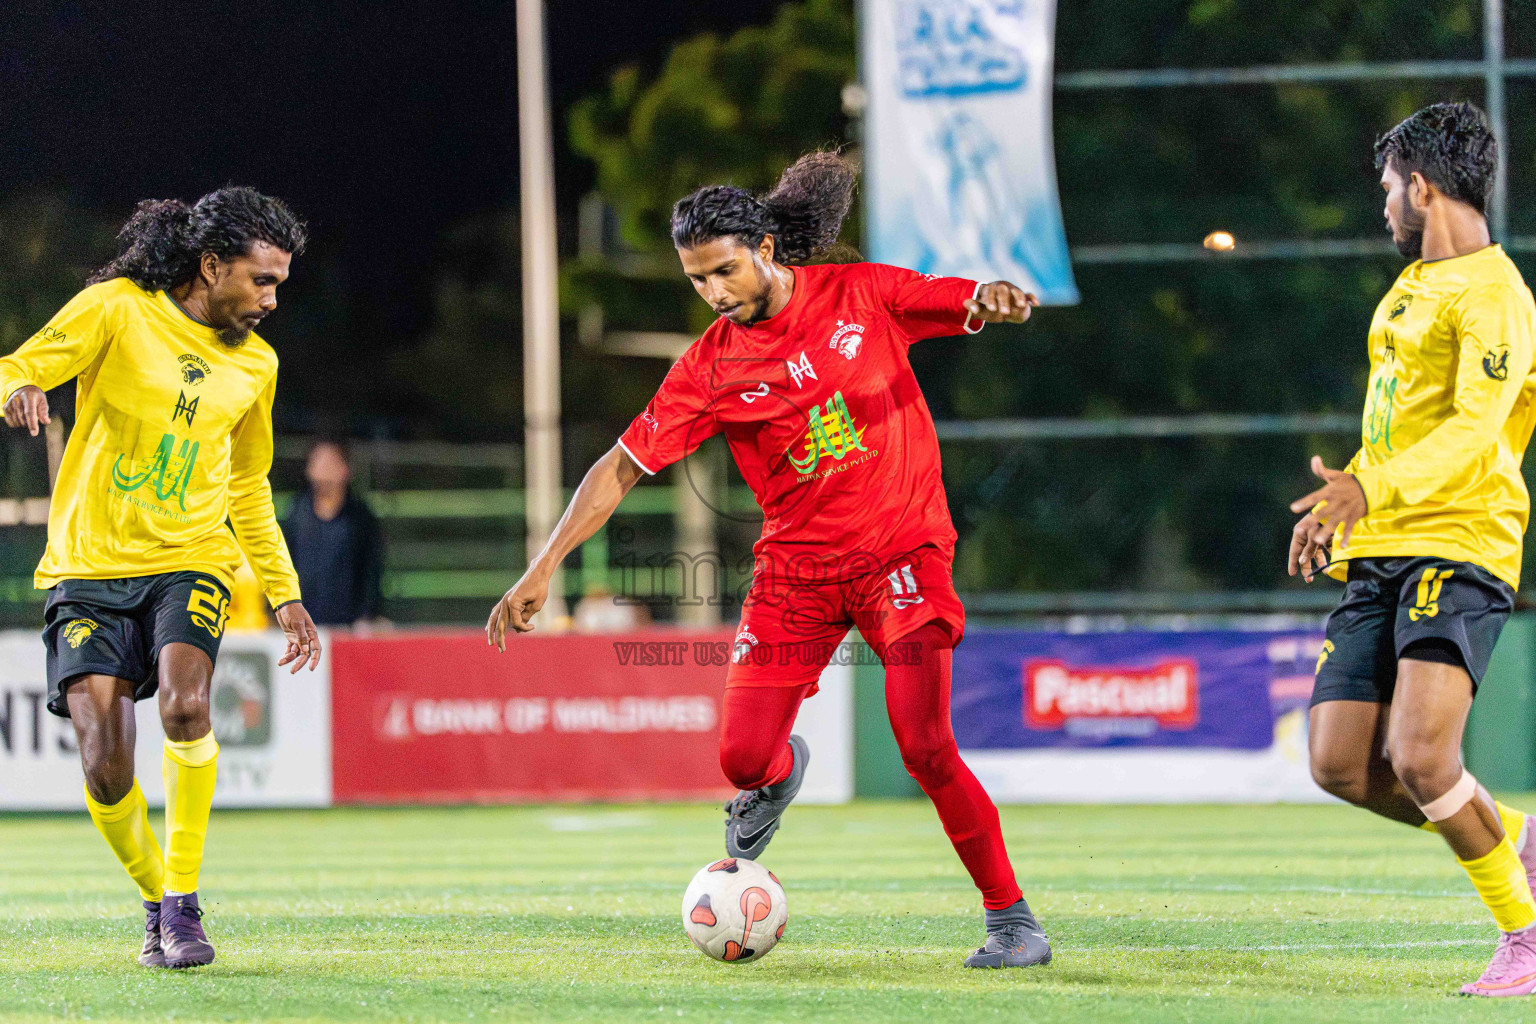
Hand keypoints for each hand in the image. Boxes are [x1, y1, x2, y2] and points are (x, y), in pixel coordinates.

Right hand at [3, 385, 49, 436]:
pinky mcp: (5, 407)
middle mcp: (17, 399)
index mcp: (28, 397)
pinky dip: (17, 424)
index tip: (34, 433)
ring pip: (16, 422)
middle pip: (22, 419)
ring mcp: (10, 403)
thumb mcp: (42, 401)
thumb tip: (46, 422)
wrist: (23, 389)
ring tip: (27, 417)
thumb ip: (44, 412)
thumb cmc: (35, 397)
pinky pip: (10, 422)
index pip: (29, 412)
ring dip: (23, 424)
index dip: (32, 424)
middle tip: (34, 418)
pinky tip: (21, 419)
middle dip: (29, 423)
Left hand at [275, 602, 321, 672]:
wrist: (284, 605)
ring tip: (281, 662)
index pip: (316, 649)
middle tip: (292, 671)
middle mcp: (307, 638)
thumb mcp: (297, 623)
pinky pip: (290, 649)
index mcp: (312, 634)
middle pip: (305, 654)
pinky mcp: (291, 638)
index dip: (315, 659)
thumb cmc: (293, 612)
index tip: (311, 668)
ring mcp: (299, 638)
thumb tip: (305, 651)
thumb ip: (301, 637)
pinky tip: (281, 660)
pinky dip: (286, 655)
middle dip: (299, 663)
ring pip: (296, 653)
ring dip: (289, 659)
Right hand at [486, 569, 550, 651]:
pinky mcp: (506, 599)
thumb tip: (518, 628)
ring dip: (491, 631)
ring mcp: (504, 600)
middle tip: (502, 650)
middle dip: (500, 639)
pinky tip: (489, 628)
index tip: (533, 626)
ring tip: (491, 643)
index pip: (515, 623)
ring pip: (494, 619)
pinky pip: (496, 612)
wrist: (537, 573)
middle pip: (500, 624)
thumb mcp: (537, 604)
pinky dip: (492, 621)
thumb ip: (526, 617)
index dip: (524, 628)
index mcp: (513, 603)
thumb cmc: (540, 587)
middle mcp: (505, 602)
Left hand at [964, 281, 1037, 323]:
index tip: (991, 309)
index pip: (989, 292)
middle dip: (1004, 301)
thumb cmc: (990, 309)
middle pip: (1003, 291)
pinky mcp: (1023, 296)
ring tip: (1021, 306)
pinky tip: (1036, 303)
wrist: (1001, 308)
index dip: (990, 300)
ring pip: (1016, 292)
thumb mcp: (981, 309)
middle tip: (1004, 313)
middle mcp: (1002, 288)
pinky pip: (1028, 295)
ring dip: (1019, 298)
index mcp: (990, 290)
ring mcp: (1013, 291)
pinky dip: (1032, 298)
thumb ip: (973, 306)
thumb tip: (963, 302)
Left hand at [1287, 456, 1368, 576]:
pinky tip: (1341, 547)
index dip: (1304, 502)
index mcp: (1330, 491)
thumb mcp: (1336, 475)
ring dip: (1325, 531)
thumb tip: (1314, 458)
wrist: (1373, 486)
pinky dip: (1346, 537)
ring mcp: (1346, 510)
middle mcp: (1337, 502)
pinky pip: (1349, 528)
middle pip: (1321, 512)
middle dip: (1310, 521)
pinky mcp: (1354, 517)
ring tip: (1316, 541)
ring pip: (1334, 522)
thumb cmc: (1350, 482)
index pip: (1314, 497)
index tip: (1293, 508)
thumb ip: (1322, 470)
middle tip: (1298, 530)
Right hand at [1287, 510, 1333, 582]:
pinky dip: (1329, 555)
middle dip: (1307, 567)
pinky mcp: (1328, 536)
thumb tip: (1301, 561)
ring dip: (1320, 563)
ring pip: (1317, 553)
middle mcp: (1307, 535)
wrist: (1338, 506)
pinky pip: (1326, 549)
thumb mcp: (1314, 534)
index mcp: (1299, 533)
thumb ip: (1308, 548)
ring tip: (1325, 571)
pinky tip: (1333, 562)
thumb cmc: (1322, 519)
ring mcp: (1317, 536)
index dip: (1293, 563)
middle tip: (1309, 580)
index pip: (1294, 551)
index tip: (1292, 574)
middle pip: (1305, 554)